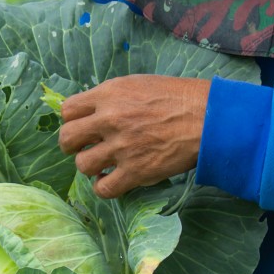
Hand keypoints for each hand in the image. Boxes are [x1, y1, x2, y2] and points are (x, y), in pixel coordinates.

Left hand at [59, 74, 210, 197]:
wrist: (207, 117)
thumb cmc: (176, 98)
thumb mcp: (137, 84)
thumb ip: (111, 98)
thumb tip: (92, 112)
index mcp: (109, 95)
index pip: (68, 111)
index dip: (72, 121)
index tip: (83, 127)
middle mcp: (110, 120)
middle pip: (67, 139)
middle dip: (72, 146)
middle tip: (86, 148)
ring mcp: (121, 147)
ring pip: (82, 165)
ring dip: (90, 167)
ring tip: (104, 164)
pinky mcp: (135, 172)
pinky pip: (103, 189)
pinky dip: (104, 188)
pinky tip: (113, 180)